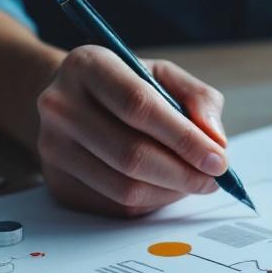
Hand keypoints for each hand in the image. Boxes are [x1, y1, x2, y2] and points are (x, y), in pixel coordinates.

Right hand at [35, 45, 227, 216]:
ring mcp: (53, 148)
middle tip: (213, 178)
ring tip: (193, 182)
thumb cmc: (124, 87)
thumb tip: (215, 140)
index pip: (139, 107)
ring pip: (125, 189)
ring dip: (170, 193)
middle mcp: (61, 106)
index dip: (184, 138)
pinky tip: (164, 187)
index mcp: (87, 65)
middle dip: (183, 173)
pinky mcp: (58, 184)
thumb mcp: (162, 75)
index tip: (218, 158)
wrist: (69, 103)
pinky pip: (116, 207)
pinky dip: (152, 203)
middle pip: (131, 155)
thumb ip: (198, 98)